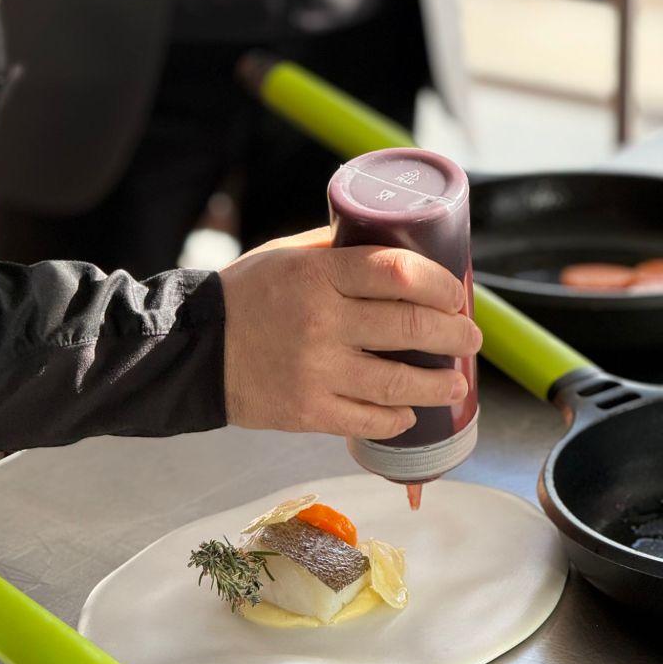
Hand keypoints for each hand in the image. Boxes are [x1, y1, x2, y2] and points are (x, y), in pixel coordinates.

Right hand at [220, 227, 481, 438]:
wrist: (193, 351)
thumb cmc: (243, 298)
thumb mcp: (286, 256)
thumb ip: (336, 250)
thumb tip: (392, 243)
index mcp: (318, 275)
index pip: (397, 272)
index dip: (440, 283)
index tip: (457, 293)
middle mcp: (321, 322)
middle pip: (410, 327)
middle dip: (453, 334)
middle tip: (469, 338)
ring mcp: (315, 372)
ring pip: (397, 383)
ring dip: (437, 385)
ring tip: (455, 384)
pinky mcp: (306, 412)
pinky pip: (366, 420)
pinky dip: (396, 419)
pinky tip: (408, 414)